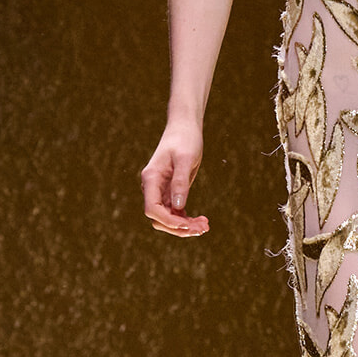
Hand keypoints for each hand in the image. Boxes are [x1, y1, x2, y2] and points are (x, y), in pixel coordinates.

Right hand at [141, 121, 209, 236]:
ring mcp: (161, 191)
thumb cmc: (185, 140)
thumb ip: (180, 182)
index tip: (188, 225)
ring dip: (185, 226)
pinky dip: (187, 220)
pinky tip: (202, 221)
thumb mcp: (185, 159)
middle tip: (203, 228)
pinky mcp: (170, 193)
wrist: (185, 128)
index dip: (168, 221)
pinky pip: (175, 213)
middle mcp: (153, 187)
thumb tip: (177, 207)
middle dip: (179, 227)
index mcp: (151, 179)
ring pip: (167, 219)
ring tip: (205, 226)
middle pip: (159, 219)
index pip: (152, 209)